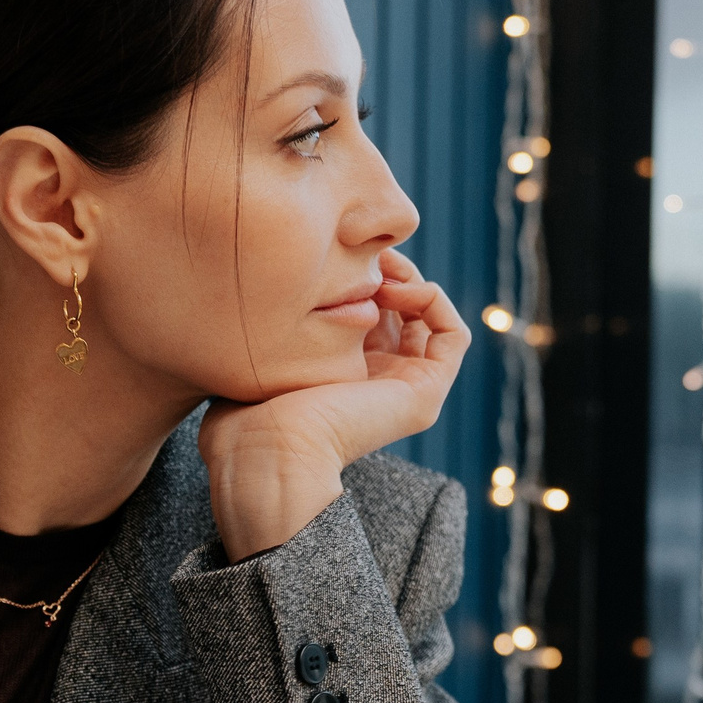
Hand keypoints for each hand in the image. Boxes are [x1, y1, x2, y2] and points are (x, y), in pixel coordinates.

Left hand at [200, 247, 471, 560]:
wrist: (268, 449)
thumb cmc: (249, 410)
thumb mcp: (266, 355)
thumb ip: (285, 323)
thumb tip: (288, 283)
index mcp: (343, 375)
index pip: (370, 313)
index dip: (360, 277)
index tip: (335, 255)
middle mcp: (379, 382)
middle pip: (402, 312)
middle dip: (389, 272)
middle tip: (364, 253)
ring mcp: (406, 390)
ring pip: (430, 319)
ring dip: (412, 281)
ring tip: (380, 269)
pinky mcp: (425, 394)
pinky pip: (453, 336)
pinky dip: (432, 300)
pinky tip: (395, 289)